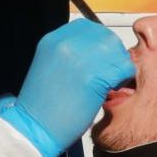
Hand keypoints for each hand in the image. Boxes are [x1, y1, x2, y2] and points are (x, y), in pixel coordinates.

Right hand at [0, 20, 134, 156]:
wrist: (34, 128)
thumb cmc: (44, 106)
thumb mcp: (51, 67)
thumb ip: (71, 54)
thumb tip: (98, 52)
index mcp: (52, 40)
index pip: (89, 28)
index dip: (100, 44)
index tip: (100, 61)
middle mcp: (64, 43)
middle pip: (106, 37)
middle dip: (112, 56)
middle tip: (107, 75)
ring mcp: (78, 57)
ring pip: (117, 51)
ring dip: (117, 68)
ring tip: (106, 84)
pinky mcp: (92, 75)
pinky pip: (122, 69)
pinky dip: (121, 81)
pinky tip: (108, 92)